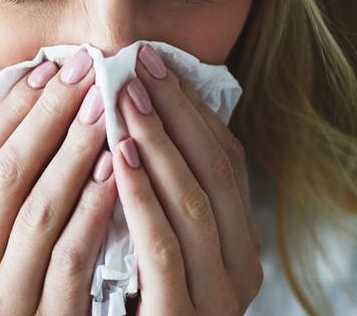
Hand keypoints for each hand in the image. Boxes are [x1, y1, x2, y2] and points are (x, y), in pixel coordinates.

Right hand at [0, 49, 117, 315]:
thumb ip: (12, 192)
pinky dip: (93, 208)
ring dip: (74, 151)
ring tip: (104, 107)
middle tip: (85, 70)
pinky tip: (118, 170)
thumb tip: (43, 108)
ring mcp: (3, 296)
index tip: (49, 67)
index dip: (12, 109)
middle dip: (48, 115)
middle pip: (7, 172)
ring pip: (38, 208)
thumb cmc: (24, 288)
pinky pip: (71, 255)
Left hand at [114, 45, 262, 314]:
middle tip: (137, 67)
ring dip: (158, 145)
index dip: (191, 108)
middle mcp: (239, 267)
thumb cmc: (141, 294)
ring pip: (193, 204)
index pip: (226, 159)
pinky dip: (142, 198)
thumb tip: (143, 115)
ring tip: (123, 99)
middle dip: (175, 114)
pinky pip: (163, 249)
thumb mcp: (164, 237)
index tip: (155, 64)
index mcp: (239, 240)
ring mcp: (214, 296)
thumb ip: (164, 190)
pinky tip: (116, 157)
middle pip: (214, 172)